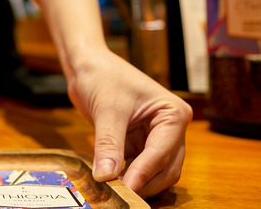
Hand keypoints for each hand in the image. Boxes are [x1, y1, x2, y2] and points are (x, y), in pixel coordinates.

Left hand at [65, 48, 192, 197]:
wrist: (87, 65)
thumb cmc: (101, 76)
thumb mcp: (107, 110)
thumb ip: (108, 144)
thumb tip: (107, 177)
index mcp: (173, 114)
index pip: (162, 152)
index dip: (144, 173)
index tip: (127, 190)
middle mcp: (171, 127)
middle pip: (166, 168)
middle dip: (145, 182)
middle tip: (121, 195)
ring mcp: (156, 136)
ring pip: (156, 172)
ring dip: (138, 182)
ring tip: (115, 191)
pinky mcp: (139, 142)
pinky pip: (139, 167)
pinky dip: (129, 176)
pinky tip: (111, 182)